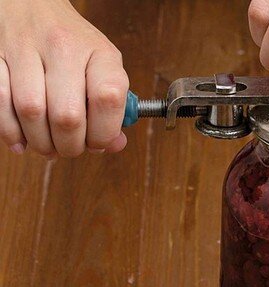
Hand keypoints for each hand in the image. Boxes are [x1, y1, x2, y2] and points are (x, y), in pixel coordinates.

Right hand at [0, 0, 128, 157]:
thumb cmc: (73, 45)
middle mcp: (63, 47)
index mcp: (99, 53)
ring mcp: (25, 48)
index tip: (98, 143)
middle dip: (70, 146)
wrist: (31, 4)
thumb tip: (114, 145)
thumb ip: (113, 108)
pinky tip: (22, 140)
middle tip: (70, 148)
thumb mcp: (103, 67)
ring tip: (49, 145)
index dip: (104, 133)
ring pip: (31, 112)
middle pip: (67, 116)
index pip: (108, 99)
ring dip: (41, 142)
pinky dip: (10, 130)